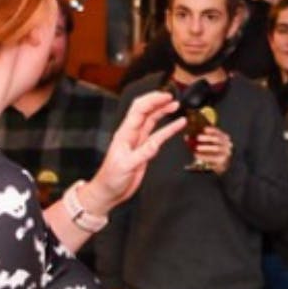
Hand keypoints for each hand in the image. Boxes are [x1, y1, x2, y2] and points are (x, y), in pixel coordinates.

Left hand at [82, 92, 184, 211]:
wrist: (109, 191)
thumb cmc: (111, 178)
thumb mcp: (125, 166)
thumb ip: (142, 154)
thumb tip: (156, 144)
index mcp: (125, 134)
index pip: (139, 110)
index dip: (152, 101)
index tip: (165, 97)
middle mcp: (132, 134)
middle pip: (145, 111)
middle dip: (158, 101)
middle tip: (172, 98)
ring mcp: (139, 141)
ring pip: (152, 120)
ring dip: (163, 112)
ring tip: (176, 106)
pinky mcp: (145, 149)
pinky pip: (158, 135)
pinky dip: (169, 129)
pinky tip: (177, 125)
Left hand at [193, 126, 233, 174]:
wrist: (221, 165)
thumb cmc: (212, 152)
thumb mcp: (208, 144)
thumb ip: (200, 140)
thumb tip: (186, 137)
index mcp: (224, 138)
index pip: (218, 132)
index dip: (211, 130)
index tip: (204, 129)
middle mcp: (227, 145)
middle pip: (218, 139)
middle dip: (207, 138)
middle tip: (198, 137)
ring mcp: (226, 153)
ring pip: (216, 148)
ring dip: (205, 147)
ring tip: (197, 147)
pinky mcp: (222, 161)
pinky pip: (213, 158)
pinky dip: (204, 156)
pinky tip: (196, 155)